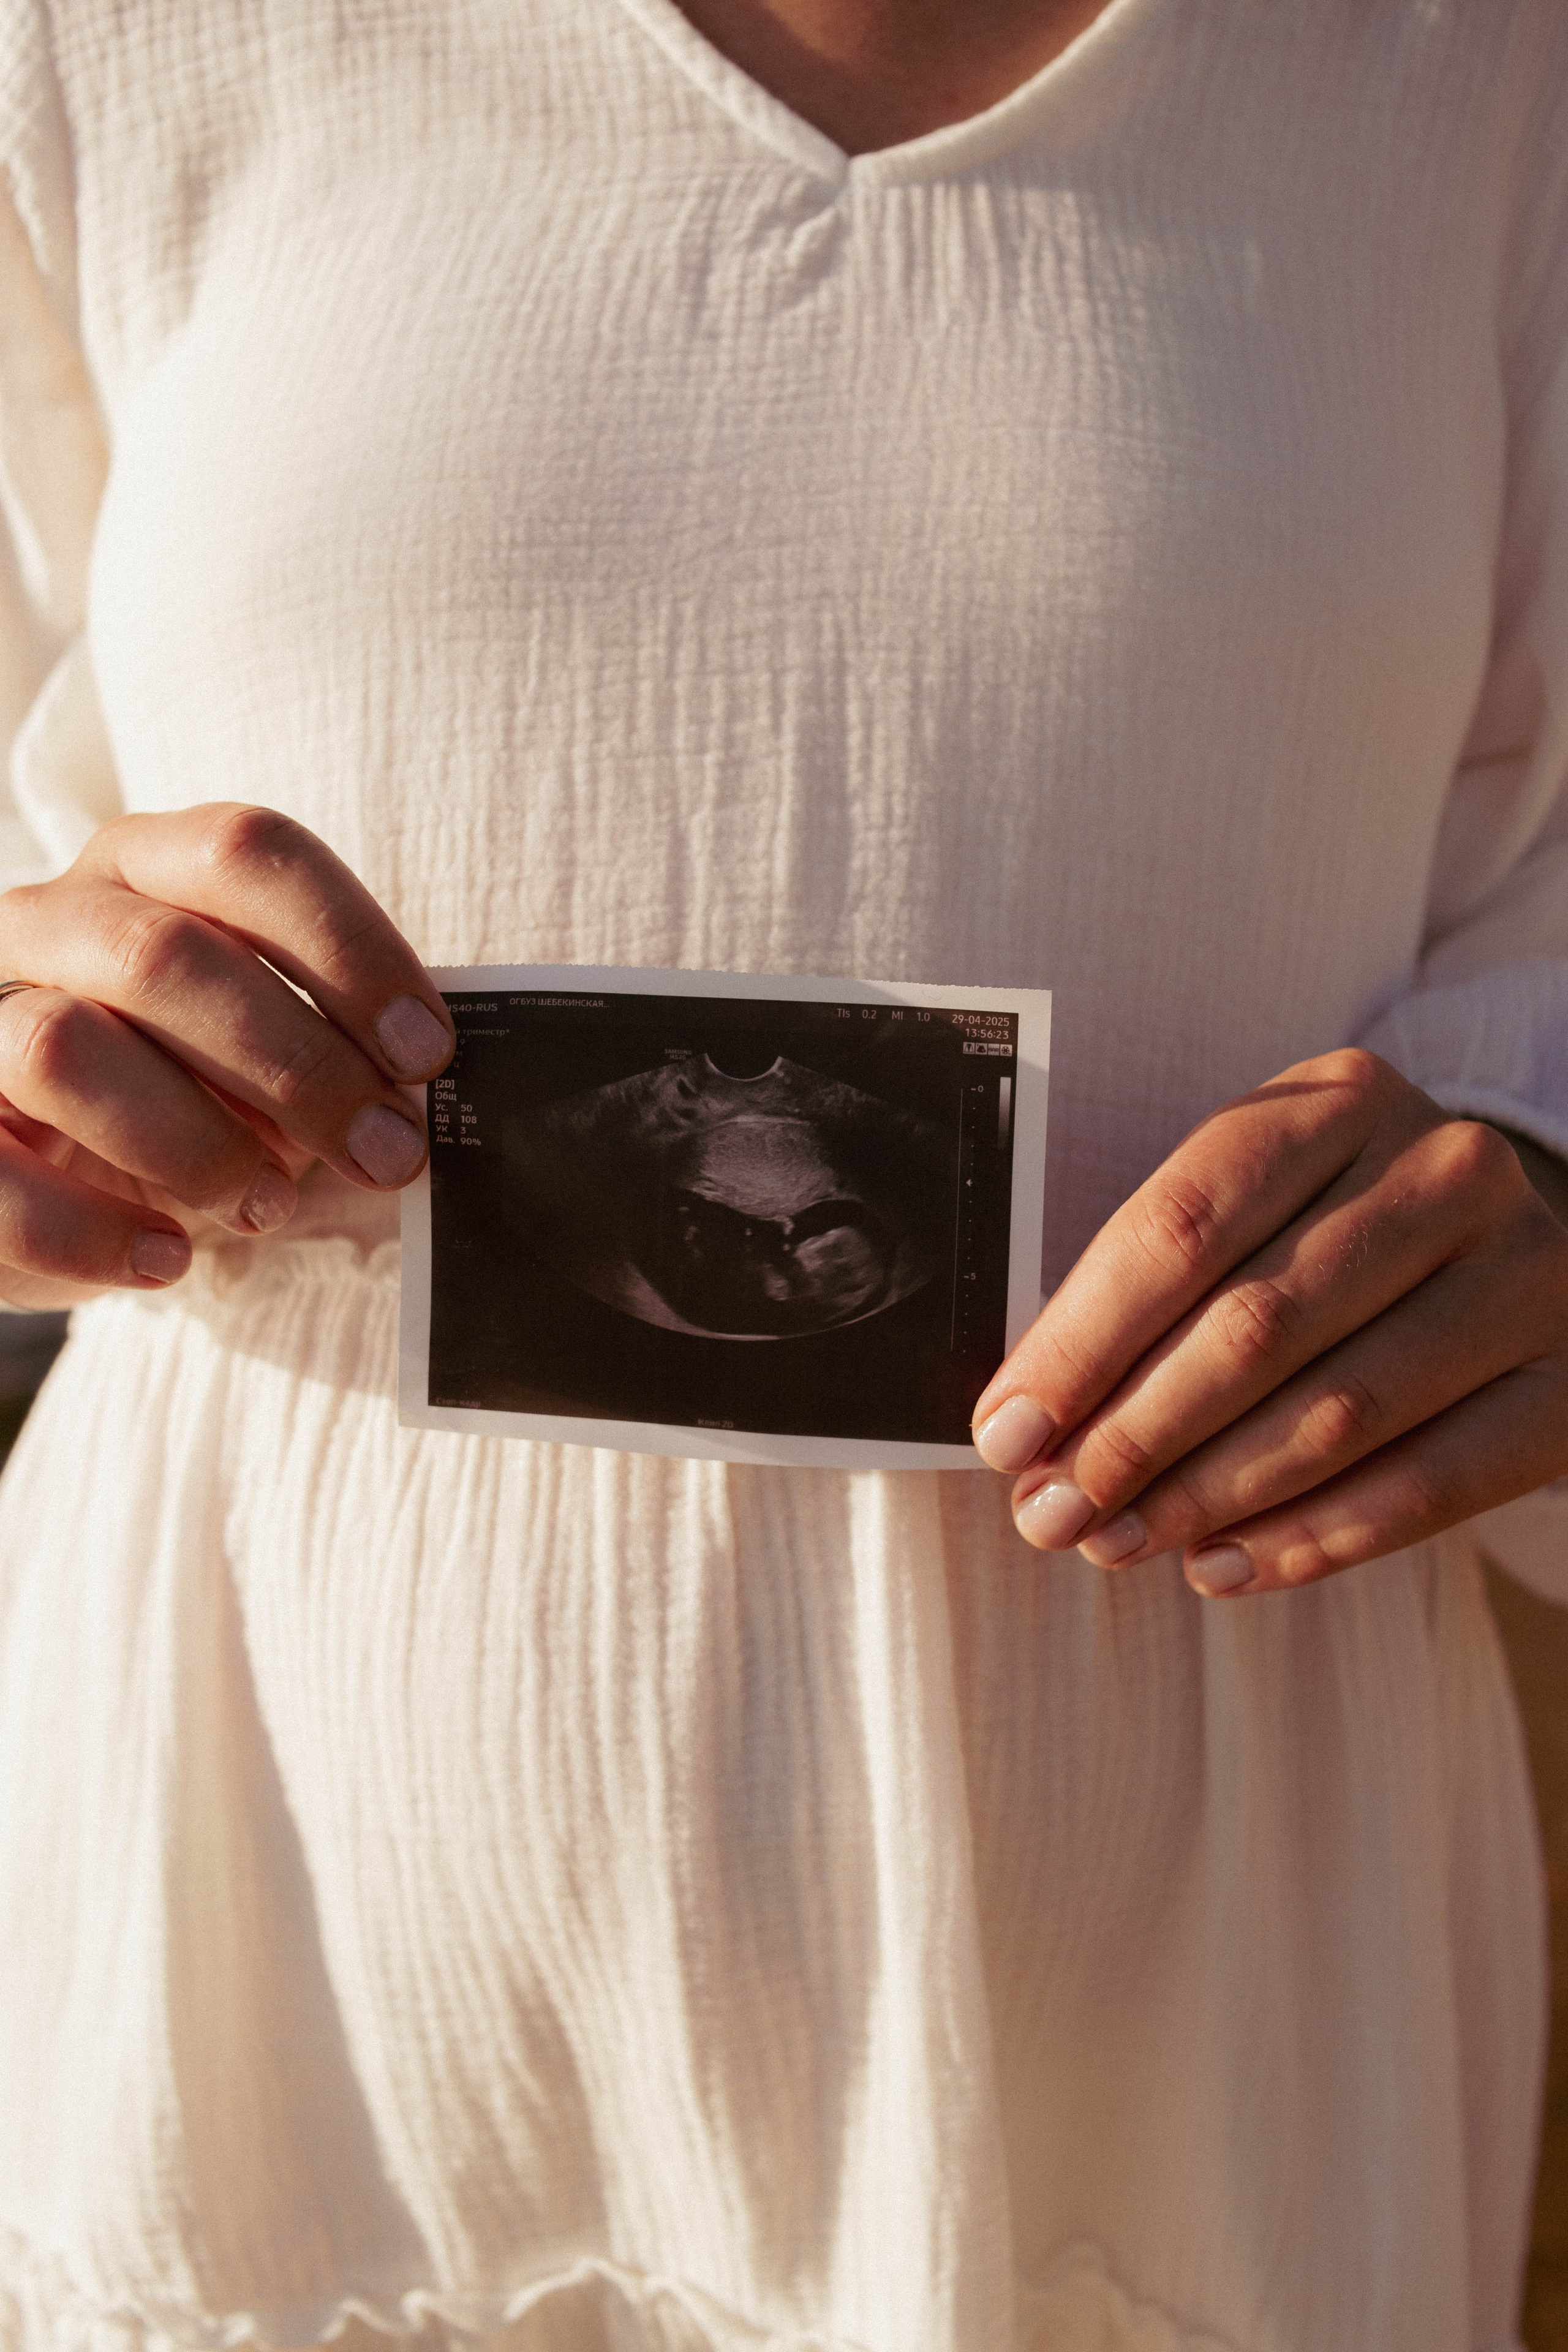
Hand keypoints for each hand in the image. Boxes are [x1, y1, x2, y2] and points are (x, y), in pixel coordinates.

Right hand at [0, 805, 454, 1307]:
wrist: (44, 1170)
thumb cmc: (184, 1090)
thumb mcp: (263, 1051)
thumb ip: (334, 1048)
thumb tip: (415, 1095)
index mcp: (143, 869)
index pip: (246, 854)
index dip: (349, 948)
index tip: (427, 1053)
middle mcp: (50, 921)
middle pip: (165, 954)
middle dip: (299, 1065)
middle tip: (389, 1152)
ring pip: (65, 1046)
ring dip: (194, 1141)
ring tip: (267, 1205)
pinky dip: (93, 1231)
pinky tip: (169, 1258)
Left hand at [970, 1050, 1567, 1598]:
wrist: (1493, 1247)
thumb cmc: (1325, 1233)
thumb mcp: (1245, 1211)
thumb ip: (1143, 1290)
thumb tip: (1027, 1425)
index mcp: (1339, 1099)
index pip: (1182, 1228)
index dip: (1080, 1343)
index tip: (1006, 1434)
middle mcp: (1445, 1168)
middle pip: (1255, 1325)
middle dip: (1133, 1436)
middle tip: (1054, 1514)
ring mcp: (1525, 1270)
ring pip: (1340, 1412)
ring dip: (1209, 1496)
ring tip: (1118, 1544)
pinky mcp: (1567, 1380)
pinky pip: (1434, 1483)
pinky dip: (1315, 1539)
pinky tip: (1223, 1568)